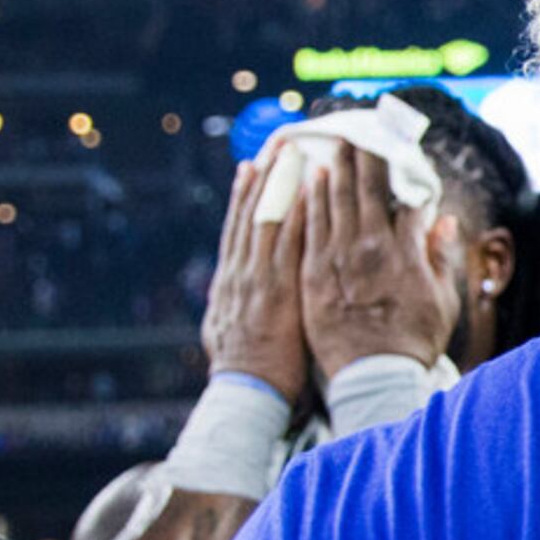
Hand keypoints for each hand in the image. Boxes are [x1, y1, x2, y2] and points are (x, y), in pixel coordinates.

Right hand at [199, 159, 309, 400]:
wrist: (248, 394)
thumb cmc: (253, 372)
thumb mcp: (233, 333)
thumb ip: (239, 307)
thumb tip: (235, 293)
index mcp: (232, 284)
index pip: (239, 230)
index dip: (244, 197)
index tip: (251, 168)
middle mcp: (240, 274)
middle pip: (249, 215)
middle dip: (260, 179)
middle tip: (271, 145)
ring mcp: (256, 279)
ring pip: (265, 220)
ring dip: (277, 184)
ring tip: (287, 153)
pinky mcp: (277, 289)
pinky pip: (288, 242)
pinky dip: (295, 213)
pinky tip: (307, 190)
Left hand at [297, 140, 461, 379]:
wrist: (374, 376)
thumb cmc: (413, 341)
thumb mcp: (443, 301)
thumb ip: (441, 256)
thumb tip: (445, 220)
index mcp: (406, 253)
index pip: (407, 201)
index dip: (408, 176)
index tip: (406, 156)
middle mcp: (371, 247)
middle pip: (366, 188)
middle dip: (365, 157)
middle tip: (361, 131)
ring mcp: (338, 257)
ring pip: (334, 199)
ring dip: (335, 167)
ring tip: (334, 143)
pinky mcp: (312, 270)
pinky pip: (309, 224)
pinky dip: (310, 197)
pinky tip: (310, 178)